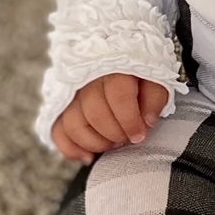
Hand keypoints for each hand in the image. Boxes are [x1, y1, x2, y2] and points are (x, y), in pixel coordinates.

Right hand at [53, 74, 170, 161]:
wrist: (119, 57)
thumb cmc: (138, 72)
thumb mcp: (156, 77)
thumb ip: (155, 97)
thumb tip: (147, 121)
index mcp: (114, 68)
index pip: (118, 97)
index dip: (130, 121)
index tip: (139, 135)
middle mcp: (88, 78)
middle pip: (95, 114)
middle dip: (115, 133)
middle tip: (127, 138)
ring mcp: (71, 93)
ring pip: (74, 124)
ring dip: (96, 142)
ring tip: (112, 144)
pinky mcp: (62, 107)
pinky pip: (58, 131)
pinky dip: (71, 149)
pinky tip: (88, 157)